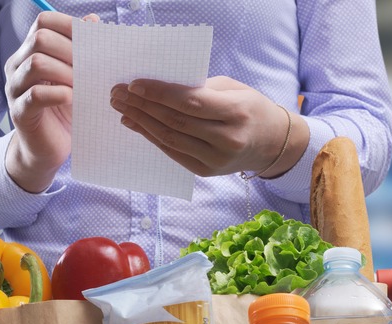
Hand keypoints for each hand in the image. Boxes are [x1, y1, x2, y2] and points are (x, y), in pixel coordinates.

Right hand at [4, 12, 98, 191]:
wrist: (48, 150)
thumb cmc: (64, 112)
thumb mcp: (77, 78)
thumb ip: (81, 51)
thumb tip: (93, 21)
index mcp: (30, 53)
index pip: (43, 23)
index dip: (68, 25)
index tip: (91, 39)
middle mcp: (18, 66)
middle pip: (39, 38)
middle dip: (70, 50)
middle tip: (89, 67)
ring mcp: (15, 89)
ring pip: (36, 63)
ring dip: (65, 72)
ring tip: (81, 85)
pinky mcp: (19, 112)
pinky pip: (35, 95)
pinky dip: (58, 94)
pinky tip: (71, 99)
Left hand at [110, 76, 303, 177]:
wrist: (272, 143)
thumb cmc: (250, 108)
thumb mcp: (234, 88)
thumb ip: (200, 88)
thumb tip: (159, 87)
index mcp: (237, 112)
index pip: (191, 102)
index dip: (160, 93)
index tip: (135, 84)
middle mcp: (228, 139)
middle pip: (176, 121)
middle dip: (143, 106)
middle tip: (119, 94)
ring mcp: (216, 159)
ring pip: (170, 139)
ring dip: (141, 122)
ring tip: (122, 107)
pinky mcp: (206, 171)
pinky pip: (172, 153)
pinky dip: (151, 138)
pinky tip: (135, 124)